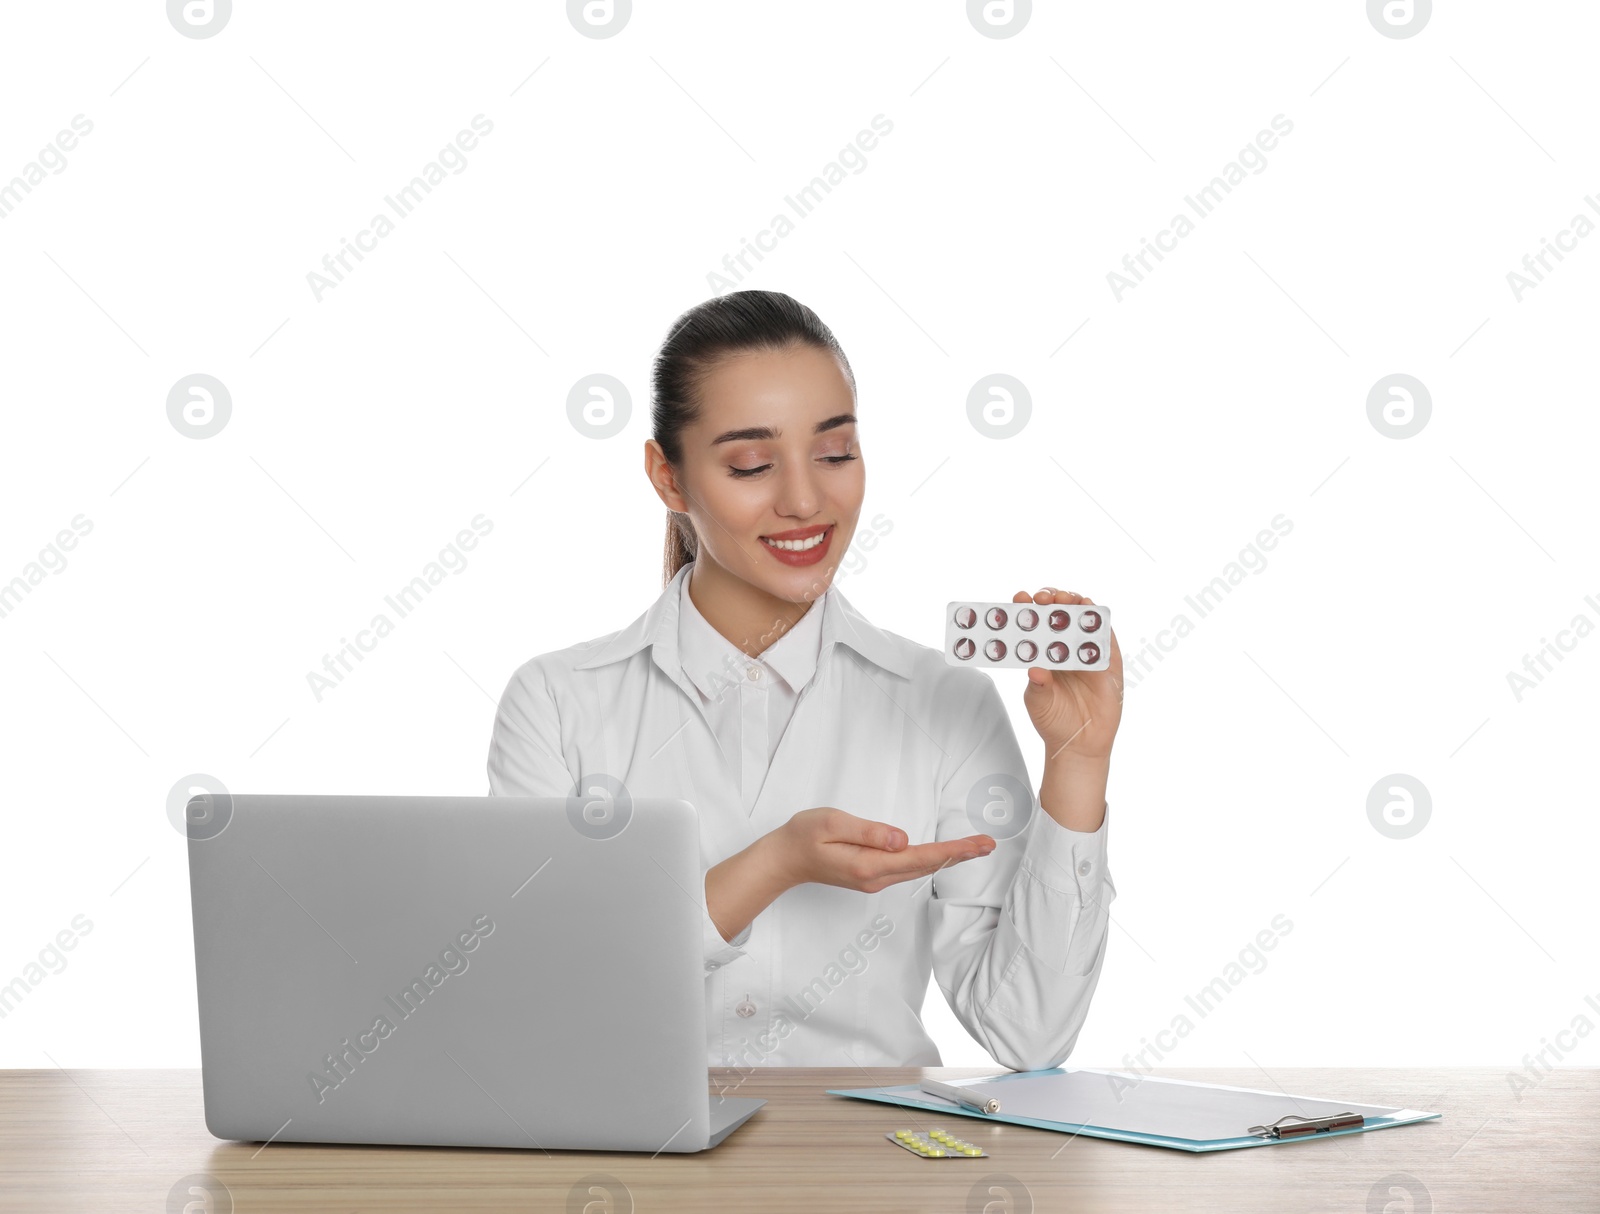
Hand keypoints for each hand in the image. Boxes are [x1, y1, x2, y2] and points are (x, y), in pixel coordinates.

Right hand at [769, 807, 993, 894]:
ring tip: (974, 848)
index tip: (978, 845)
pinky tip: (942, 854)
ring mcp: (874, 880)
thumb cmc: (804, 836)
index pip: (920, 857)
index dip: (952, 850)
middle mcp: (876, 878)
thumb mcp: (832, 824)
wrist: (783, 860)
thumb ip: (868, 831)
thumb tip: (901, 839)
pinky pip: (908, 869)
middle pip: (926, 865)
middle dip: (959, 855)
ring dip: (947, 858)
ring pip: (919, 869)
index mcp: (869, 865)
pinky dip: (930, 860)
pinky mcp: (871, 876)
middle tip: (989, 844)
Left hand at [1015, 587, 1123, 760]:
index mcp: (1045, 653)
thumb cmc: (1053, 720)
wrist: (1078, 744)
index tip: (1020, 599)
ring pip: (1084, 621)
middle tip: (1044, 597)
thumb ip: (1037, 685)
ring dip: (1077, 605)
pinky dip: (1100, 624)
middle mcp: (1066, 649)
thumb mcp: (1038, 701)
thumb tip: (1033, 669)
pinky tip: (1091, 614)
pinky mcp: (1108, 663)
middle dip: (1053, 600)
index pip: (1036, 624)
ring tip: (1067, 599)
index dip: (1029, 608)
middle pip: (1061, 615)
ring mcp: (1088, 654)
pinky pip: (1106, 639)